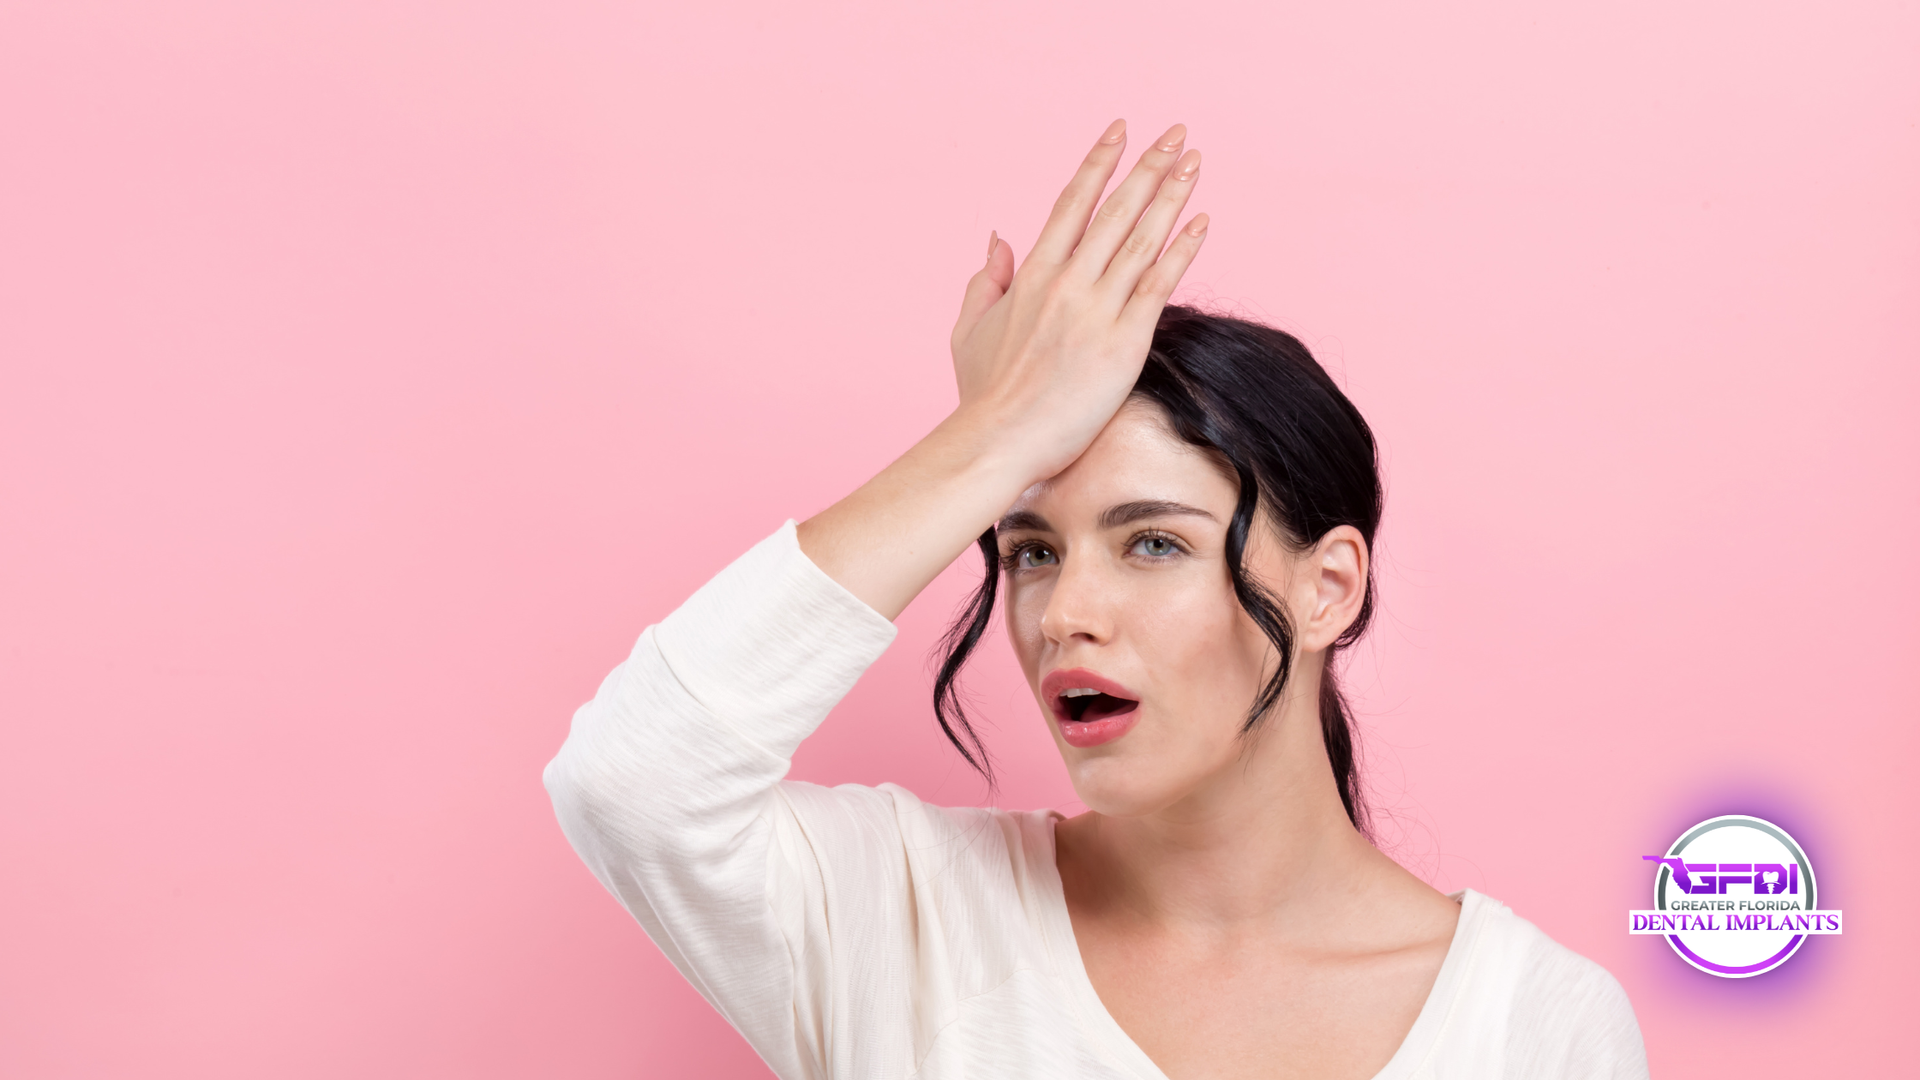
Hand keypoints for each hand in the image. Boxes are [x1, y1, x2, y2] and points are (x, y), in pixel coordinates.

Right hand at [948, 119, 1208, 484]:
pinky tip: (1202, 220)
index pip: (1072, 202)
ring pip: (1142, 238)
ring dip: (1172, 195)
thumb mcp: (969, 328)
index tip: (1121, 131)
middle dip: (1149, 166)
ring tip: (1194, 162)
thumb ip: (984, 278)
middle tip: (1176, 134)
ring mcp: (1097, 310)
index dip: (1099, 163)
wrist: (999, 440)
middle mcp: (1067, 282)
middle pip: (1115, 209)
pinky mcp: (1125, 342)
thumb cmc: (983, 394)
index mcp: (1031, 274)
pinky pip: (1160, 284)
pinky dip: (1182, 249)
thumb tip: (998, 237)